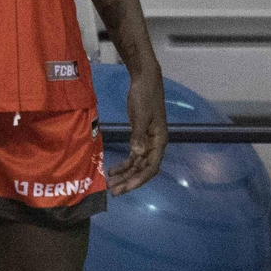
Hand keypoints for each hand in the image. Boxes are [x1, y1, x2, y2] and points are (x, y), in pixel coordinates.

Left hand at [108, 66, 167, 195]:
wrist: (145, 79)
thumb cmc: (145, 95)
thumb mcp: (141, 114)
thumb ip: (138, 135)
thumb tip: (138, 155)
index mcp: (159, 141)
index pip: (151, 167)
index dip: (138, 179)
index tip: (125, 188)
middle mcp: (154, 144)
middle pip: (143, 169)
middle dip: (129, 181)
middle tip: (113, 191)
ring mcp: (147, 141)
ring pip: (137, 164)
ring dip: (125, 174)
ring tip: (110, 184)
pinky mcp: (139, 136)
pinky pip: (133, 156)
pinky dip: (124, 164)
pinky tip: (112, 170)